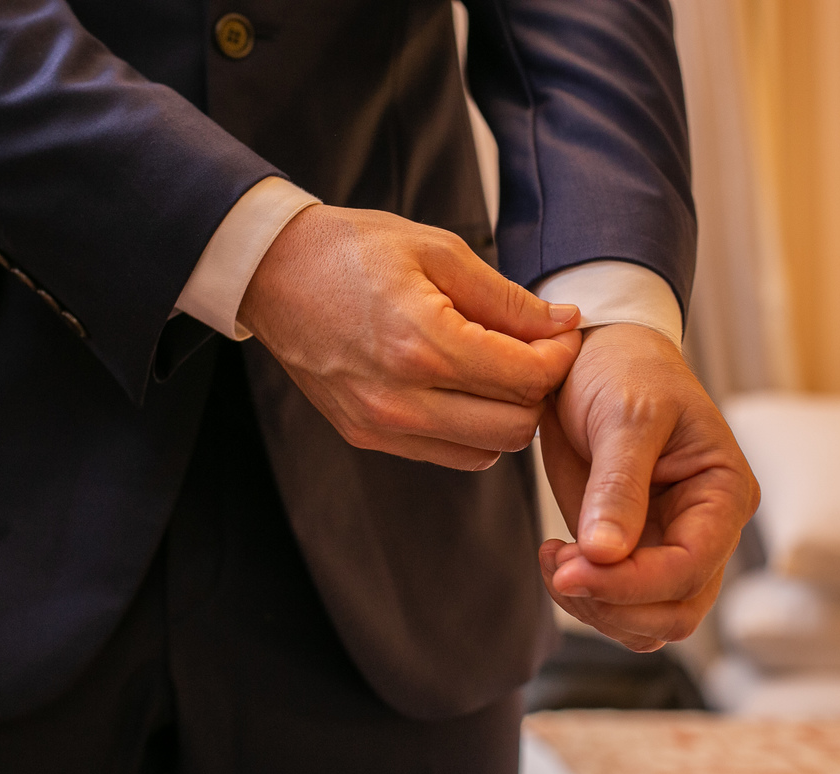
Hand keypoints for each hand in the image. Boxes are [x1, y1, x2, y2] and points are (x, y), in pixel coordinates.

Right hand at [237, 204, 582, 469]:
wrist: (275, 274)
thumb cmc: (354, 252)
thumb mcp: (439, 251)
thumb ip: (507, 298)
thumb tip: (564, 324)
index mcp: (422, 344)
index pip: (528, 378)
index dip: (560, 355)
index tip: (558, 331)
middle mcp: (401, 398)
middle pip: (515, 427)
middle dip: (538, 390)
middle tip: (532, 352)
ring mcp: (381, 424)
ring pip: (486, 453)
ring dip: (506, 416)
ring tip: (494, 370)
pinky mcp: (366, 436)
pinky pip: (447, 455)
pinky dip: (470, 430)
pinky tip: (460, 388)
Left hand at [537, 324, 759, 650]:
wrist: (590, 357)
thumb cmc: (624, 371)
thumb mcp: (626, 416)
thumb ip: (618, 485)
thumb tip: (606, 554)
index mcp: (722, 493)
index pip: (692, 568)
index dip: (633, 583)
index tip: (573, 569)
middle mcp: (702, 528)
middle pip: (675, 610)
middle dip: (614, 604)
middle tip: (558, 569)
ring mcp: (662, 542)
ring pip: (645, 619)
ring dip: (594, 607)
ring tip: (553, 558)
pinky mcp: (624, 547)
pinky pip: (614, 601)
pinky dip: (581, 594)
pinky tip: (553, 556)